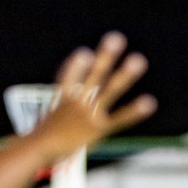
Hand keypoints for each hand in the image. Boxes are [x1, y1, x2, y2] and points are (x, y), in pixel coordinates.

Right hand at [32, 33, 156, 163]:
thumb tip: (52, 116)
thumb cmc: (40, 138)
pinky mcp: (99, 129)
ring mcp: (89, 114)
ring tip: (138, 59)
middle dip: (106, 56)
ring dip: (124, 74)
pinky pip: (120, 118)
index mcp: (62, 97)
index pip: (69, 75)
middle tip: (117, 38)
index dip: (76, 65)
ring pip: (110, 90)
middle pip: (94, 74)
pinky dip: (134, 110)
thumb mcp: (45, 120)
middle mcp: (77, 101)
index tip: (84, 53)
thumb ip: (57, 114)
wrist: (37, 149)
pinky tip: (149, 102)